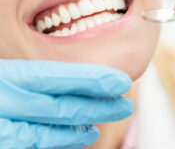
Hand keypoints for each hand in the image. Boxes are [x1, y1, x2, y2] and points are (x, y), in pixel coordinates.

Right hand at [0, 60, 132, 148]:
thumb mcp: (6, 71)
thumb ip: (26, 73)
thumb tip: (62, 79)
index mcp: (6, 77)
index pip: (57, 77)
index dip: (91, 79)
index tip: (120, 81)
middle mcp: (5, 102)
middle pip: (62, 106)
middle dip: (98, 105)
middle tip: (125, 103)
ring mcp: (4, 128)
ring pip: (52, 130)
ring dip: (84, 126)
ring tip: (106, 119)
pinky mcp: (4, 143)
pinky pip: (36, 144)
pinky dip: (62, 140)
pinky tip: (82, 135)